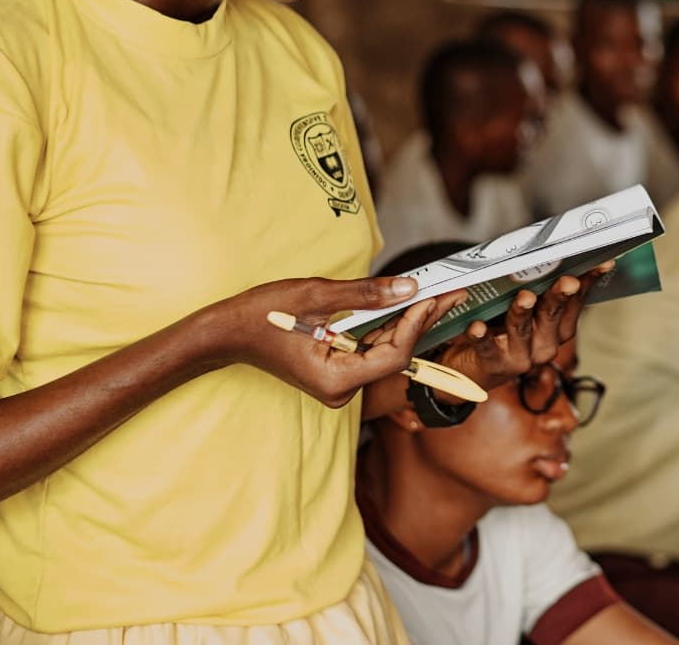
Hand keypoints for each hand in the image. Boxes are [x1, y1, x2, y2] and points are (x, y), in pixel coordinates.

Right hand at [215, 276, 468, 407]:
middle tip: (452, 292)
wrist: (227, 332)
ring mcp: (338, 384)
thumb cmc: (263, 314)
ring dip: (407, 322)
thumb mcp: (316, 295)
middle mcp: (341, 390)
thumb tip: (409, 287)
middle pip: (394, 355)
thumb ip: (365, 294)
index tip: (435, 295)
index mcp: (336, 380)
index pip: (393, 355)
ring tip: (438, 295)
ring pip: (384, 352)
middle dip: (421, 321)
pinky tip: (406, 306)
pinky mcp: (335, 372)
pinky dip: (385, 328)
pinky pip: (369, 350)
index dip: (416, 324)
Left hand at [436, 262, 612, 394]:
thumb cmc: (499, 328)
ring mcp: (520, 357)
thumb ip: (536, 286)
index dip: (587, 283)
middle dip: (559, 296)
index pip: (574, 302)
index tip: (601, 263)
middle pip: (551, 316)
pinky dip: (482, 336)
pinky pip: (487, 348)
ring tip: (525, 296)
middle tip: (567, 280)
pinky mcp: (492, 363)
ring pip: (521, 330)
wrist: (473, 369)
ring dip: (523, 312)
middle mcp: (543, 345)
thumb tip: (548, 252)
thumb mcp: (522, 307)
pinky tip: (477, 326)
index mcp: (556, 330)